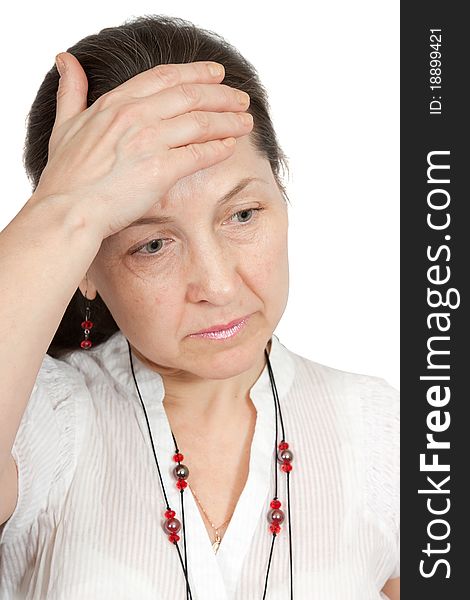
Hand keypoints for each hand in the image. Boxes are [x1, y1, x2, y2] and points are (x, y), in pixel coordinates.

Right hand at [32, 53, 252, 239]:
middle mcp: (135, 116)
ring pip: (200, 122)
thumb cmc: (65, 176)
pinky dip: (219, 148)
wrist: (67, 211)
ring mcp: (149, 141)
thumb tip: (66, 61)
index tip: (217, 74)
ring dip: (228, 120)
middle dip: (222, 95)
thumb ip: (71, 91)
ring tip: (246, 121)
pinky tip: (231, 147)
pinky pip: (199, 154)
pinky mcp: (160, 170)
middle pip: (191, 95)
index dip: (196, 73)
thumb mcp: (64, 124)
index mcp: (116, 103)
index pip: (165, 77)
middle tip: (241, 99)